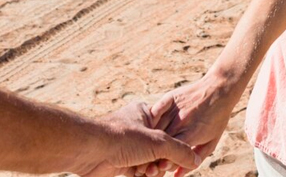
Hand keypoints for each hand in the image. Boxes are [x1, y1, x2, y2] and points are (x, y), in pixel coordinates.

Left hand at [77, 101, 201, 176]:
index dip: (175, 146)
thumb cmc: (122, 138)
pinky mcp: (120, 162)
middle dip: (162, 161)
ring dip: (151, 170)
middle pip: (161, 149)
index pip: (169, 130)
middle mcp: (137, 129)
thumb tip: (197, 161)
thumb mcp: (158, 142)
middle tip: (158, 167)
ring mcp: (128, 146)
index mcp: (145, 114)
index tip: (176, 156)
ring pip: (150, 161)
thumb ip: (180, 151)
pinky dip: (141, 175)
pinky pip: (138, 170)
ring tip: (147, 172)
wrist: (89, 151)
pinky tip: (139, 175)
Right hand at [138, 77, 237, 176]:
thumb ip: (194, 159)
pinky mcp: (169, 98)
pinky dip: (149, 121)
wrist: (220, 89)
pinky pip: (154, 112)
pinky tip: (147, 128)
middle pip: (160, 142)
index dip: (163, 162)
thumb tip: (176, 176)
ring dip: (148, 139)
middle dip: (153, 154)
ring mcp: (175, 109)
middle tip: (150, 160)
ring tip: (146, 146)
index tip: (160, 167)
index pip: (171, 154)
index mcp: (192, 134)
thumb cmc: (217, 119)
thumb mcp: (211, 142)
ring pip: (154, 128)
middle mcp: (181, 122)